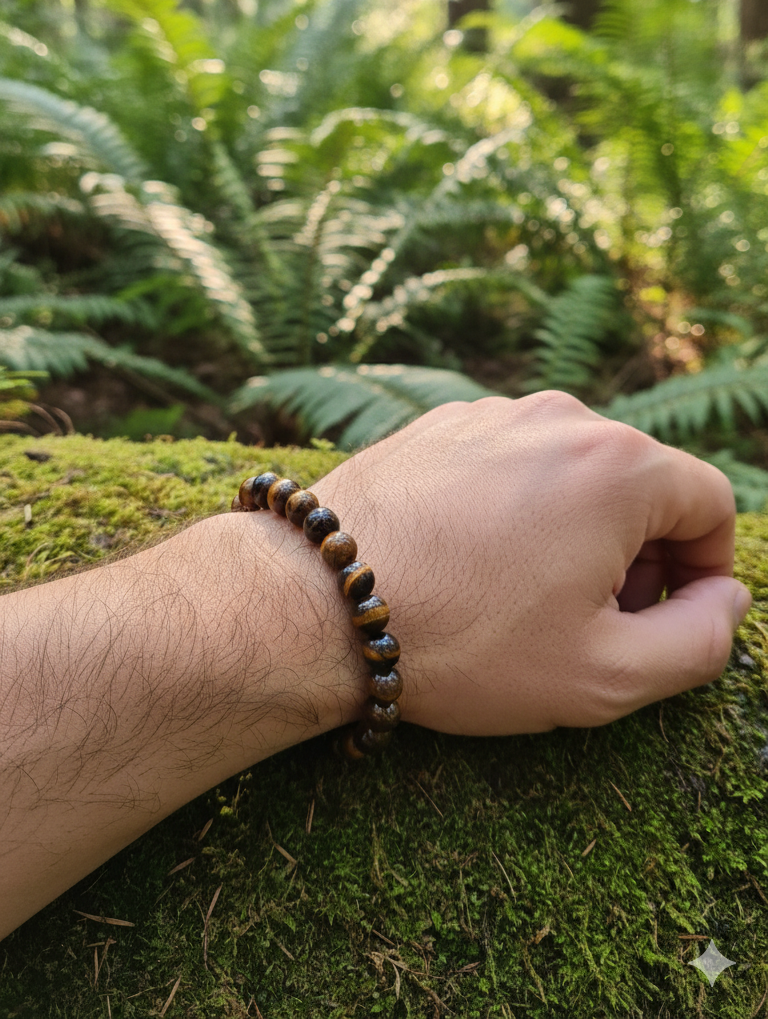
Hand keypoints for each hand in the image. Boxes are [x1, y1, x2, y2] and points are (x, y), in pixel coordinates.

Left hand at [312, 392, 750, 734]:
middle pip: (642, 480)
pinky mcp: (440, 424)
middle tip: (594, 619)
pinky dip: (516, 507)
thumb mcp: (605, 675)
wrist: (320, 600)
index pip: (710, 503)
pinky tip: (472, 562)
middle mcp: (561, 418)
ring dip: (576, 528)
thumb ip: (699, 641)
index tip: (661, 618)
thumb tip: (725, 599)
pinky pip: (511, 462)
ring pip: (573, 470)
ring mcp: (494, 414)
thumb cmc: (464, 642)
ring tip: (526, 594)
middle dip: (640, 551)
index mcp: (619, 467)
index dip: (702, 571)